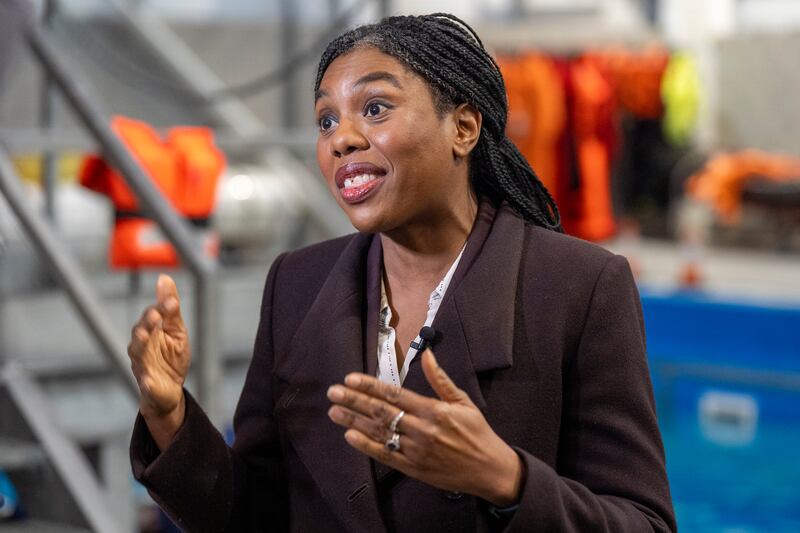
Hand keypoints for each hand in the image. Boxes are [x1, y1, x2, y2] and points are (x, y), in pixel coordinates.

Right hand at [128, 274, 190, 447]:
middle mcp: (141, 346)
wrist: (170, 390)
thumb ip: (170, 308)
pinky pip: (145, 383)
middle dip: (147, 322)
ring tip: (146, 334)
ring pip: (137, 353)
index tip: (172, 301)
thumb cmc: (171, 358)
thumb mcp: (176, 330)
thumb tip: (164, 278)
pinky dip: (146, 381)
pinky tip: (148, 379)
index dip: (161, 307)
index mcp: (149, 331)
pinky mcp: (148, 385)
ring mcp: (143, 366)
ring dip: (141, 344)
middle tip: (155, 314)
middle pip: (140, 331)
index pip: (152, 315)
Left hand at [326, 349, 522, 506]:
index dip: (370, 386)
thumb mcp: (462, 401)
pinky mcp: (413, 468)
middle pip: (381, 412)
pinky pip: (385, 455)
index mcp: (434, 410)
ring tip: (334, 411)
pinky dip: (366, 446)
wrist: (489, 469)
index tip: (351, 379)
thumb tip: (427, 354)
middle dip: (354, 401)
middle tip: (334, 392)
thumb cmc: (476, 433)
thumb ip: (440, 379)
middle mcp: (422, 429)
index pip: (395, 394)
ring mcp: (416, 450)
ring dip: (354, 421)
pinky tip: (350, 436)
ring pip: (379, 433)